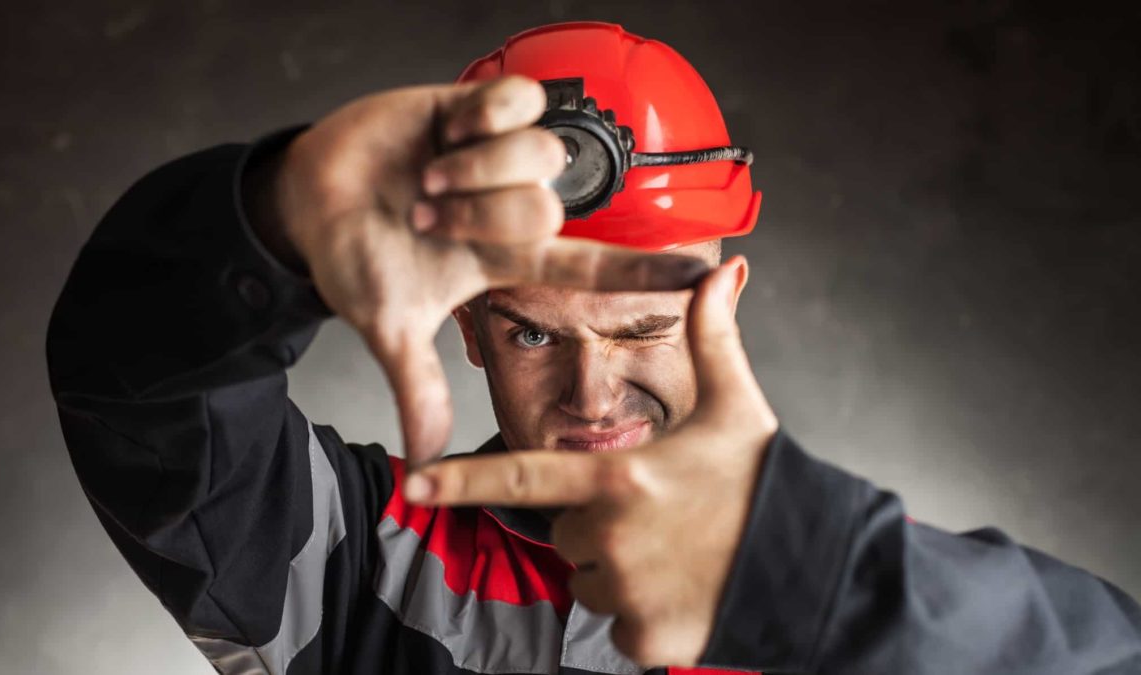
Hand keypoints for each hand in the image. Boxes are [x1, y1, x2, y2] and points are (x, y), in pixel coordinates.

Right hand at [269, 76, 709, 464]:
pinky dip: (483, 119)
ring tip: (427, 179)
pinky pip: (518, 101)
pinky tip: (448, 133)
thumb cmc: (353, 259)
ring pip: (541, 156)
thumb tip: (422, 460)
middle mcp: (511, 207)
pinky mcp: (474, 108)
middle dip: (480, 217)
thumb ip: (416, 386)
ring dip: (476, 171)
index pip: (591, 264)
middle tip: (427, 220)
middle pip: (549, 206)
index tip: (701, 276)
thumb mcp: (389, 327)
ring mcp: (496, 158)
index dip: (644, 270)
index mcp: (505, 258)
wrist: (307, 202)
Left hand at [403, 257, 778, 666]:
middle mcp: (611, 536)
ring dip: (617, 571)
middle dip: (597, 525)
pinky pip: (615, 625)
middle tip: (659, 516)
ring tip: (677, 553)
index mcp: (619, 477)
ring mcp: (626, 593)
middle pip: (566, 533)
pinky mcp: (644, 638)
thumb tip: (725, 267)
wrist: (814, 564)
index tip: (413, 483)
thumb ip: (714, 337)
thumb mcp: (736, 405)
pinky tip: (684, 591)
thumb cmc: (766, 480)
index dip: (460, 480)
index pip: (520, 475)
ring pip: (588, 581)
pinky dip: (640, 615)